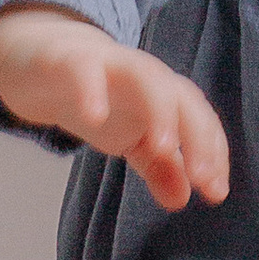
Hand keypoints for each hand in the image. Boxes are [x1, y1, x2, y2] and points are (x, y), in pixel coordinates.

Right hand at [0, 4, 230, 212]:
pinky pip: (84, 70)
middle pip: (182, 97)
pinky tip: (94, 116)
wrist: (43, 60)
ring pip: (146, 77)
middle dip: (198, 135)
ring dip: (159, 111)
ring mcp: (109, 65)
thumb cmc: (100, 98)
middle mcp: (144, 77)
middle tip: (201, 176)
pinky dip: (91, 90)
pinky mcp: (70, 60)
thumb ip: (158, 167)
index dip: (212, 152)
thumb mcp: (130, 138)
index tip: (215, 191)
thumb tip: (182, 199)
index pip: (199, 120)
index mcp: (164, 96)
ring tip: (163, 148)